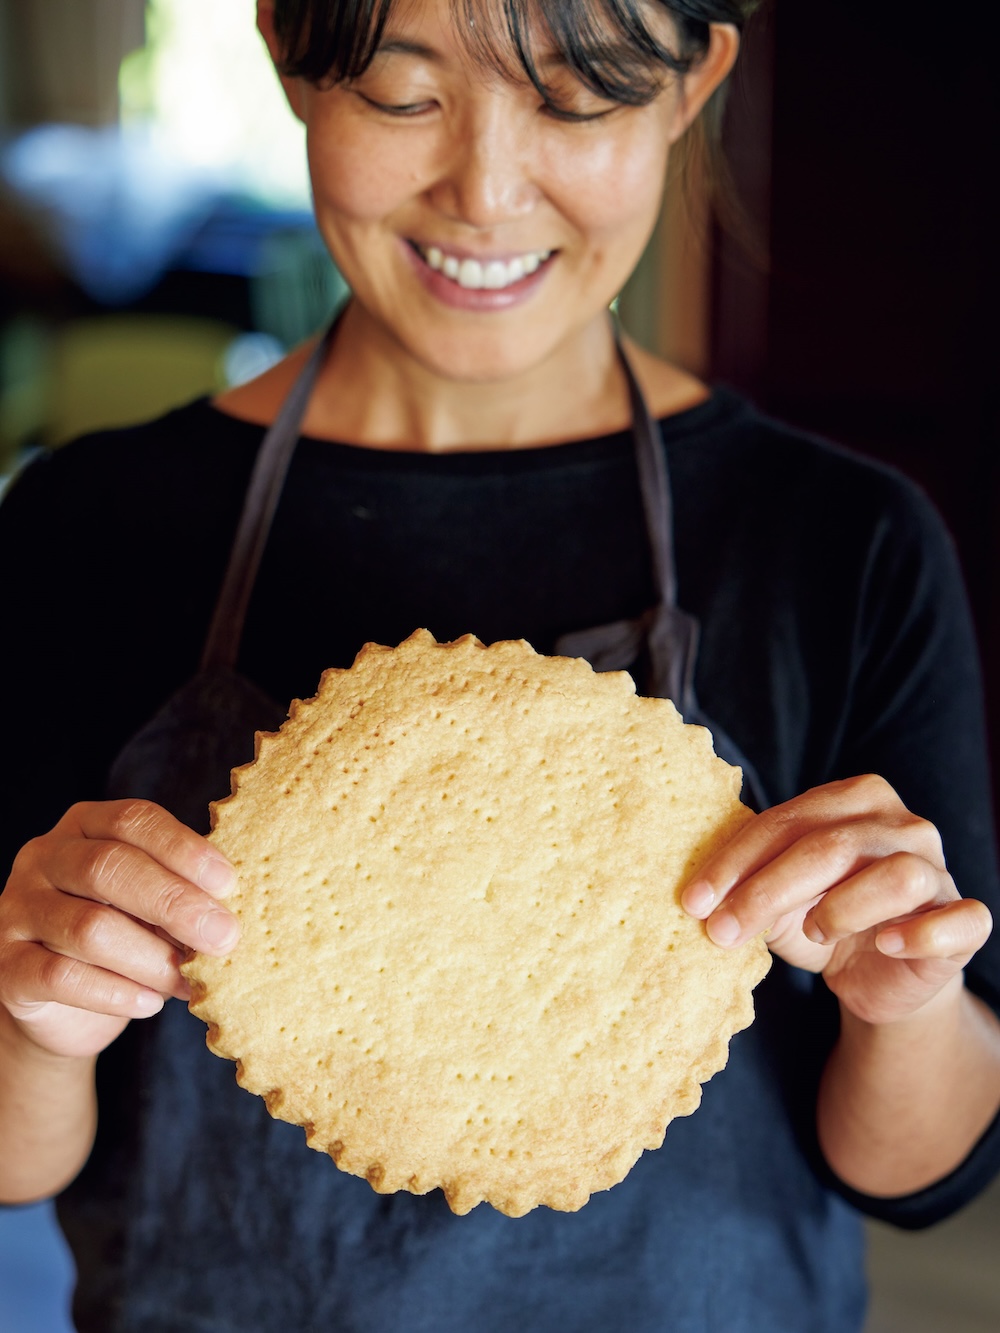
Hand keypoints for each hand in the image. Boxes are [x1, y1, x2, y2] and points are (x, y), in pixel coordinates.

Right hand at [0, 800, 238, 1059]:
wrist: (61, 1004)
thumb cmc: (123, 933)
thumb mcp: (150, 901)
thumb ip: (181, 890)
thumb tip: (235, 903)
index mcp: (84, 826)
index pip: (133, 820)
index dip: (183, 848)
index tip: (229, 882)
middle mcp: (42, 859)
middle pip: (108, 869)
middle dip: (174, 903)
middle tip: (224, 936)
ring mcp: (16, 911)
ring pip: (88, 929)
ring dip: (151, 958)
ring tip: (190, 980)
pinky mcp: (7, 967)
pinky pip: (62, 977)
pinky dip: (116, 992)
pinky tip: (151, 1002)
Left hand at [681, 775, 993, 1025]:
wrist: (878, 977)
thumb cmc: (823, 922)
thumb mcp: (778, 899)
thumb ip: (750, 882)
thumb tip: (700, 898)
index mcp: (855, 800)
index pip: (786, 822)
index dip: (734, 862)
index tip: (693, 901)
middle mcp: (903, 825)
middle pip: (830, 846)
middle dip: (765, 892)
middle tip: (721, 932)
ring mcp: (939, 871)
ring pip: (895, 876)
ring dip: (842, 909)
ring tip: (816, 933)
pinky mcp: (964, 920)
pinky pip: (958, 920)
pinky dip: (919, 934)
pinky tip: (886, 945)